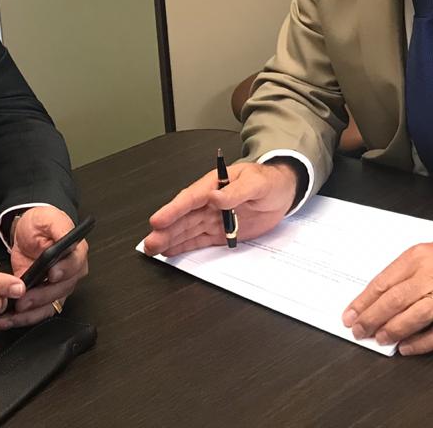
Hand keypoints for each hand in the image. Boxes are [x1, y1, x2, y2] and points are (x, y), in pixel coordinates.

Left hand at [0, 206, 89, 329]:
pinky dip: (25, 318)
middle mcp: (71, 273)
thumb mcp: (48, 218)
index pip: (76, 264)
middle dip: (41, 296)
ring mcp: (58, 287)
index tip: (51, 275)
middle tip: (23, 300)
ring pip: (50, 305)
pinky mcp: (44, 297)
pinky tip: (10, 319)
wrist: (27, 233)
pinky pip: (39, 312)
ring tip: (12, 315)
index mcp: (76, 252)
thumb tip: (68, 239)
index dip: (65, 271)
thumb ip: (60, 227)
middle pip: (62, 289)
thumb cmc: (40, 224)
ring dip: (31, 313)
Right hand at [140, 159, 298, 256]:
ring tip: (152, 249)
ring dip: (170, 240)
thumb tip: (215, 198)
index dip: (173, 210)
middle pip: (184, 218)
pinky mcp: (220, 232)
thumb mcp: (256, 183)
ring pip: (187, 230)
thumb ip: (236, 191)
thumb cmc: (268, 181)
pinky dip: (184, 246)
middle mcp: (209, 202)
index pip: (191, 199)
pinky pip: (199, 240)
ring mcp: (213, 218)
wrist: (282, 192)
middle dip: (165, 230)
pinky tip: (169, 251)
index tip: (158, 220)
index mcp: (215, 185)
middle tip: (150, 242)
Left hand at [341, 240, 432, 355]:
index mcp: (420, 257)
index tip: (350, 314)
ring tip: (379, 339)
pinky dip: (421, 343)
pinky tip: (407, 348)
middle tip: (359, 330)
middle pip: (394, 300)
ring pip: (414, 317)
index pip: (383, 282)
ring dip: (393, 330)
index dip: (364, 301)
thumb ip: (406, 271)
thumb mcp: (430, 252)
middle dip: (372, 318)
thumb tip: (379, 295)